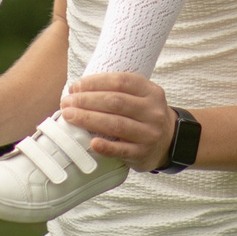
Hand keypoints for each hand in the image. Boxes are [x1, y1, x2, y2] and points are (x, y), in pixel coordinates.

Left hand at [59, 70, 177, 171]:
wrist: (170, 141)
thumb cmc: (144, 116)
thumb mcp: (141, 97)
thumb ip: (118, 91)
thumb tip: (78, 90)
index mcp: (150, 92)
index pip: (120, 82)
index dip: (95, 82)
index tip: (76, 86)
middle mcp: (152, 111)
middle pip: (115, 102)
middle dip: (86, 101)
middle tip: (66, 102)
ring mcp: (149, 133)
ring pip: (116, 124)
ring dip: (88, 119)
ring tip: (69, 116)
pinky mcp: (143, 154)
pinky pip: (121, 150)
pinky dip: (106, 147)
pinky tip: (91, 143)